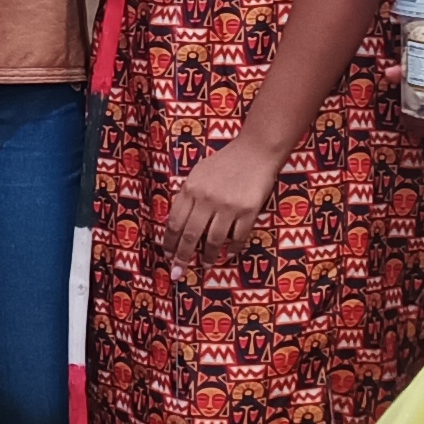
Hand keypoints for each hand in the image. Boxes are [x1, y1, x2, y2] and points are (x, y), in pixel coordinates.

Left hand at [164, 140, 278, 266]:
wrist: (255, 151)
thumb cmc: (225, 161)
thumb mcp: (199, 173)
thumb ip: (188, 194)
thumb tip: (178, 222)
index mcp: (191, 188)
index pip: (175, 221)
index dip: (170, 241)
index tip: (167, 255)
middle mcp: (206, 199)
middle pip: (190, 235)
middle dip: (182, 257)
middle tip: (177, 273)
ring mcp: (228, 206)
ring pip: (213, 240)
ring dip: (207, 256)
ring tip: (204, 265)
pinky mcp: (248, 210)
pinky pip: (238, 236)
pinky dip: (232, 248)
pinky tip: (228, 254)